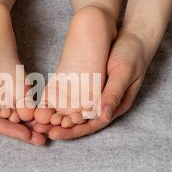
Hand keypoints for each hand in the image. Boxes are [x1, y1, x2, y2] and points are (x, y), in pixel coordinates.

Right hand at [0, 35, 46, 145]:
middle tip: (43, 138)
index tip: (27, 135)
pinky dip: (21, 106)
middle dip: (22, 131)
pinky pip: (9, 102)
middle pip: (2, 123)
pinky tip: (35, 109)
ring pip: (8, 114)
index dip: (10, 130)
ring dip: (25, 121)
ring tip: (44, 128)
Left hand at [34, 31, 149, 139]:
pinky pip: (72, 97)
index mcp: (114, 107)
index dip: (72, 131)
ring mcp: (94, 94)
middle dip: (60, 127)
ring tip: (38, 120)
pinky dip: (59, 101)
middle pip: (80, 121)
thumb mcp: (123, 73)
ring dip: (57, 116)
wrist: (134, 38)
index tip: (55, 133)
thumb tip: (103, 116)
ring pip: (74, 111)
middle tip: (39, 129)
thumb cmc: (132, 56)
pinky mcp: (87, 84)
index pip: (91, 124)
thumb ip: (113, 94)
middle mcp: (103, 104)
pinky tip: (44, 103)